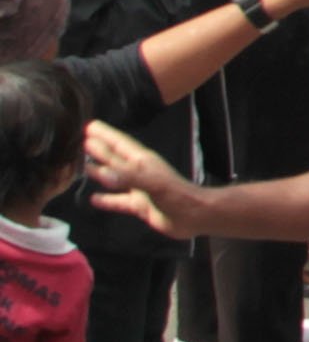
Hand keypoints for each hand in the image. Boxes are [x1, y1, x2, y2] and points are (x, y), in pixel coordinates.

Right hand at [81, 119, 199, 235]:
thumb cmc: (177, 195)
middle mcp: (139, 172)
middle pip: (114, 158)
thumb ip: (126, 176)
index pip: (119, 144)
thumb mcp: (151, 182)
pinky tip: (92, 199)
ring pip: (114, 178)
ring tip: (81, 167)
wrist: (195, 216)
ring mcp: (139, 189)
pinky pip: (118, 201)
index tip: (89, 125)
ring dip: (99, 172)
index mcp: (142, 161)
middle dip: (99, 149)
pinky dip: (106, 200)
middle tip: (80, 142)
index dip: (104, 134)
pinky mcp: (139, 205)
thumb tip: (99, 170)